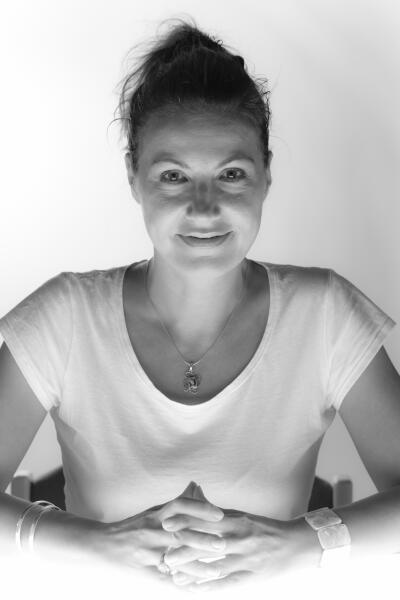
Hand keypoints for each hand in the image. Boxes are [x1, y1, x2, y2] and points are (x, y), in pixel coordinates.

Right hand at [95, 481, 225, 583]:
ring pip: (174, 560)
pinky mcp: (144, 572)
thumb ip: (176, 503)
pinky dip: (182, 585)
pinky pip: (165, 580)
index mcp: (156, 515)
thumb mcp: (153, 511)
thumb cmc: (133, 526)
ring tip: (216, 572)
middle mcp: (151, 531)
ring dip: (197, 567)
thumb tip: (195, 486)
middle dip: (202, 540)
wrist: (102, 545)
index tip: (220, 514)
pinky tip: (198, 589)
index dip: (200, 508)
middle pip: (179, 534)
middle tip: (222, 543)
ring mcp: (147, 553)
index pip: (180, 506)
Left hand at [163, 488, 320, 592]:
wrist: (296, 544)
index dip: (185, 521)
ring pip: (214, 566)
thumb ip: (216, 510)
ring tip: (174, 576)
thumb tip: (193, 492)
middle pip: (207, 544)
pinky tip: (196, 591)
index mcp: (237, 520)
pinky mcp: (252, 577)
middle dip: (184, 550)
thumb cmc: (264, 528)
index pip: (206, 519)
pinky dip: (210, 588)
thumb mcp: (241, 515)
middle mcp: (241, 538)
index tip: (166, 523)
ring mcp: (247, 559)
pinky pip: (228, 584)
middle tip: (164, 555)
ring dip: (192, 572)